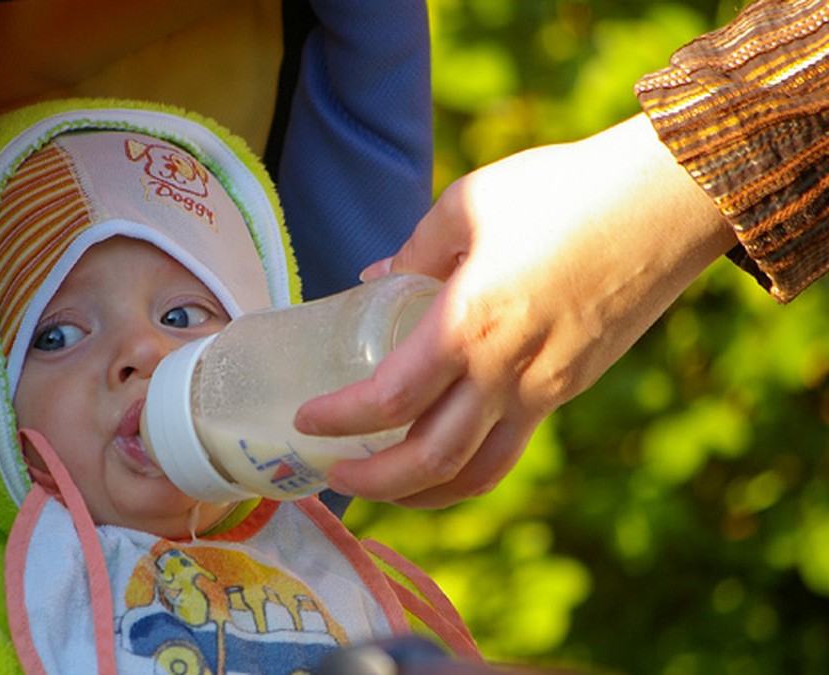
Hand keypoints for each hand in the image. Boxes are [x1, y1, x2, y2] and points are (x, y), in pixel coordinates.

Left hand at [294, 114, 737, 507]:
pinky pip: (512, 449)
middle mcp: (508, 371)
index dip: (339, 420)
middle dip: (372, 480)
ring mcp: (547, 387)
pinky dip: (467, 468)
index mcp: (471, 322)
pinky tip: (443, 455)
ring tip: (382, 484)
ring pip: (477, 473)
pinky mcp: (573, 386)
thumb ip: (415, 250)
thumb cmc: (563, 189)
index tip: (305, 419)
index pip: (389, 401)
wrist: (671, 200)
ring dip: (421, 493)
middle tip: (331, 472)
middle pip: (430, 460)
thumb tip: (374, 276)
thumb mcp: (468, 205)